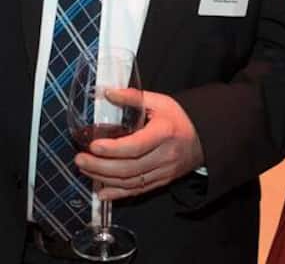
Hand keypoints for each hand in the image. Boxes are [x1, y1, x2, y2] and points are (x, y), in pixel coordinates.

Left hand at [74, 90, 203, 201]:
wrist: (204, 137)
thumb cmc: (178, 118)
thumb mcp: (158, 101)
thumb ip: (132, 97)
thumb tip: (106, 93)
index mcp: (165, 133)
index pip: (136, 146)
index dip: (113, 149)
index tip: (93, 146)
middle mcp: (166, 156)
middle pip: (130, 168)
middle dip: (101, 167)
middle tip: (80, 159)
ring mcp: (164, 172)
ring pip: (131, 182)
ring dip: (105, 179)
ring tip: (85, 169)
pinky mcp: (162, 181)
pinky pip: (138, 191)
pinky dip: (118, 193)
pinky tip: (101, 191)